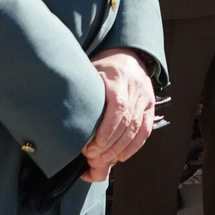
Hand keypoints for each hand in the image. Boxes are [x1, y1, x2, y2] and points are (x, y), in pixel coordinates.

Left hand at [82, 49, 155, 180]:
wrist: (126, 55)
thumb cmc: (102, 68)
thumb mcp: (89, 73)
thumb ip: (82, 92)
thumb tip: (64, 117)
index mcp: (118, 77)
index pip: (118, 106)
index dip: (107, 129)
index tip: (92, 146)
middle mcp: (135, 87)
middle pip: (127, 121)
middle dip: (110, 144)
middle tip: (93, 156)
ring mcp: (145, 97)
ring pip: (136, 128)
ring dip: (120, 148)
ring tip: (104, 159)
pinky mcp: (150, 105)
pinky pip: (145, 129)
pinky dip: (134, 146)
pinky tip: (122, 156)